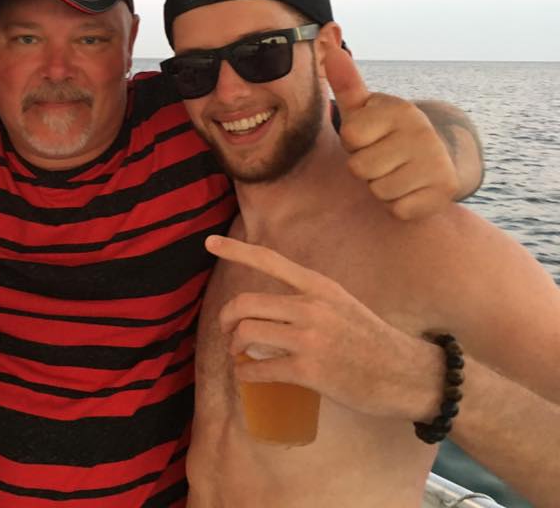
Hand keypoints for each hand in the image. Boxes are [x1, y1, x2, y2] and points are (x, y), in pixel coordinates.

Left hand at [207, 235, 441, 420]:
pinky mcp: (309, 369)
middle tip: (228, 331)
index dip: (236, 250)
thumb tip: (271, 311)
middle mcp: (311, 306)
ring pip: (247, 334)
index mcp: (319, 286)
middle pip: (245, 303)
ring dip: (234, 347)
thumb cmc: (373, 341)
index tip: (209, 243)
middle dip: (227, 319)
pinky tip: (248, 376)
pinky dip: (245, 374)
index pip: (270, 260)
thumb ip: (308, 302)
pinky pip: (259, 369)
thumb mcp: (342, 305)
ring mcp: (309, 337)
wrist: (409, 374)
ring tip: (240, 355)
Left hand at [324, 45, 457, 219]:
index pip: (350, 136)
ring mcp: (436, 163)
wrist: (440, 159)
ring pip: (378, 190)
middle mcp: (422, 134)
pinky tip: (410, 190)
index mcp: (401, 110)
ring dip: (380, 187)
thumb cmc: (387, 134)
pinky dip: (398, 205)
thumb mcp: (366, 108)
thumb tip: (328, 48)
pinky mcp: (443, 193)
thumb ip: (346, 83)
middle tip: (383, 158)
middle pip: (360, 167)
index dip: (353, 142)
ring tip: (396, 173)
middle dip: (365, 167)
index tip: (371, 137)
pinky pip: (398, 209)